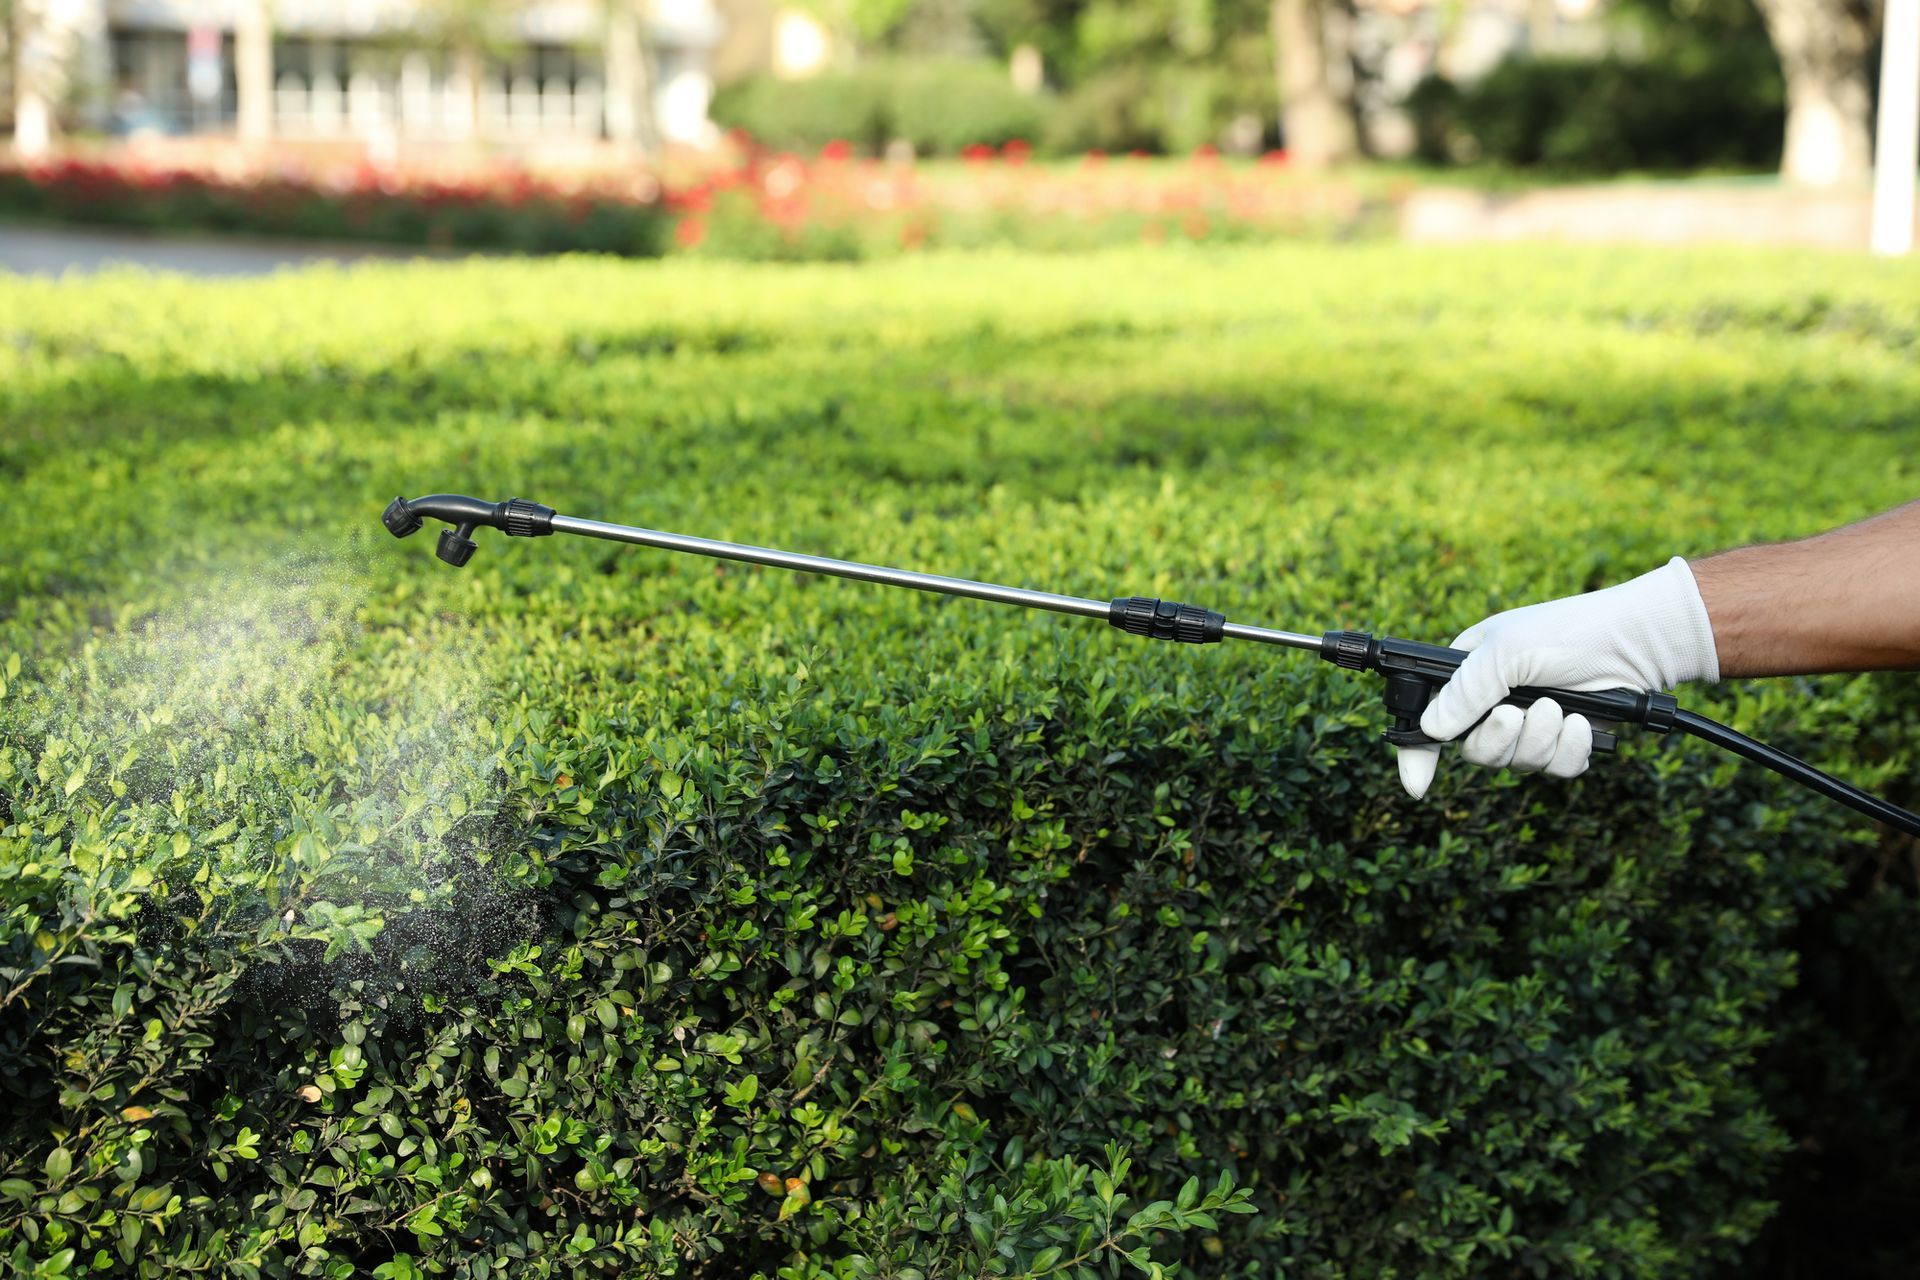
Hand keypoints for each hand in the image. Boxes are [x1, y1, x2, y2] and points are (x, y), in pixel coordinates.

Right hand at [1396, 557, 1719, 798]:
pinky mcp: (1564, 741)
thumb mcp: (1507, 650)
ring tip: (1561, 709)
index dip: (1418, 755)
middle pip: (1475, 752)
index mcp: (1467, 675)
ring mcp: (1530, 724)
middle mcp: (1494, 703)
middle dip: (1499, 739)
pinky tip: (1582, 724)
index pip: (1430, 720)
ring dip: (1540, 741)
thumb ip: (1466, 690)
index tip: (1417, 784)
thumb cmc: (1569, 631)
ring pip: (1517, 763)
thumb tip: (1432, 729)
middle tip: (1517, 715)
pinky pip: (1554, 769)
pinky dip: (1569, 751)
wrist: (1637, 641)